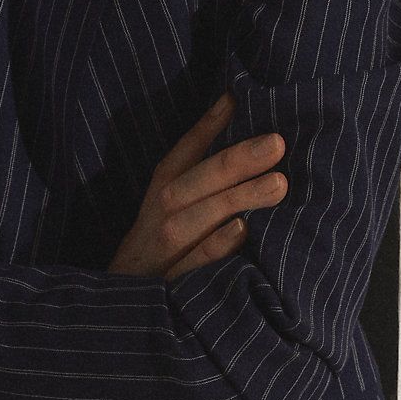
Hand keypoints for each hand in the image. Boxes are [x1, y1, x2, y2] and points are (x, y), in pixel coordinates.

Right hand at [108, 90, 286, 280]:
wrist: (122, 301)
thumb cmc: (161, 237)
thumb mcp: (172, 195)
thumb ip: (202, 157)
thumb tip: (234, 103)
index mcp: (164, 186)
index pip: (186, 151)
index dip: (209, 125)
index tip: (238, 98)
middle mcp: (163, 211)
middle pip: (199, 180)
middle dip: (237, 161)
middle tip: (277, 143)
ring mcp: (166, 246)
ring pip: (200, 216)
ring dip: (237, 198)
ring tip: (278, 183)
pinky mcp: (171, 281)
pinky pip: (195, 262)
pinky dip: (215, 246)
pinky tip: (241, 230)